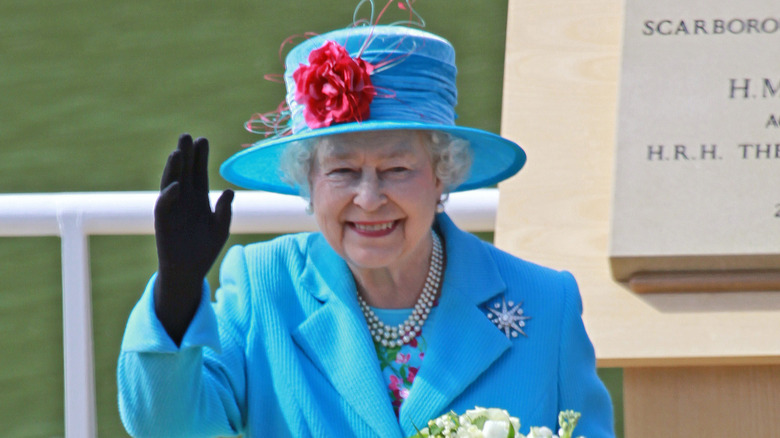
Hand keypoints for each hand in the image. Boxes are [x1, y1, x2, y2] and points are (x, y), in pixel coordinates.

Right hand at [153, 134, 233, 344]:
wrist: (190, 271)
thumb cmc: (205, 249)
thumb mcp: (221, 228)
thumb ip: (225, 211)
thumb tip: (229, 191)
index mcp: (198, 198)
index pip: (198, 173)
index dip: (200, 157)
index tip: (202, 140)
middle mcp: (183, 199)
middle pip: (184, 172)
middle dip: (185, 155)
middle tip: (186, 135)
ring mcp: (172, 209)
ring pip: (171, 183)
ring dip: (173, 169)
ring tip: (178, 152)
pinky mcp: (163, 222)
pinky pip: (164, 205)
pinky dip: (169, 194)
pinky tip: (176, 185)